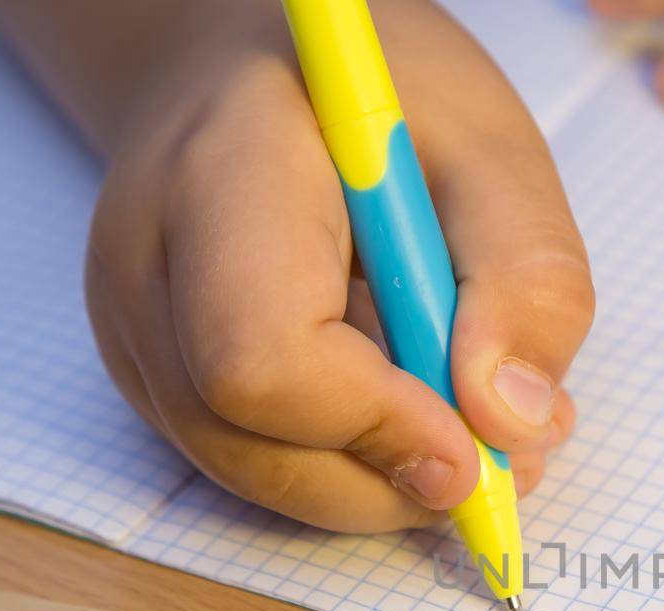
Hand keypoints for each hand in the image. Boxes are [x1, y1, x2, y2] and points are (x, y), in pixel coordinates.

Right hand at [85, 1, 590, 531]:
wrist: (265, 73)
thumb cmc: (382, 94)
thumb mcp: (494, 149)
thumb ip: (526, 277)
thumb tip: (512, 422)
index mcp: (220, 179)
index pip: (261, 357)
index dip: (375, 424)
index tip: (478, 442)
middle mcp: (146, 269)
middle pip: (249, 443)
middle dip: (392, 479)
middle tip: (506, 458)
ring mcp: (136, 333)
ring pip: (253, 476)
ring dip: (381, 484)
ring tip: (477, 431)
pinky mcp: (159, 380)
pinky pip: (256, 465)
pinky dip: (352, 469)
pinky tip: (417, 417)